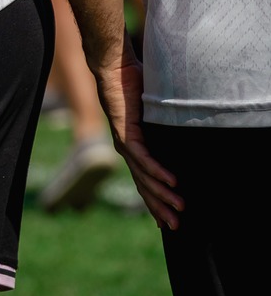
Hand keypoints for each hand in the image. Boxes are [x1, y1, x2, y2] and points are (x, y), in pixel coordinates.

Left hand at [95, 56, 182, 230]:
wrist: (113, 68)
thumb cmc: (134, 85)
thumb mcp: (154, 112)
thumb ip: (163, 126)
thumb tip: (181, 130)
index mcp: (132, 148)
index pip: (144, 182)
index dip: (154, 202)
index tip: (164, 221)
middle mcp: (127, 150)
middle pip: (144, 187)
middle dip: (160, 209)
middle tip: (176, 227)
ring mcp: (125, 144)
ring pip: (145, 177)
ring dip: (163, 194)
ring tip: (180, 209)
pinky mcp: (125, 133)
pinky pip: (143, 158)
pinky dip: (158, 171)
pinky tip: (171, 183)